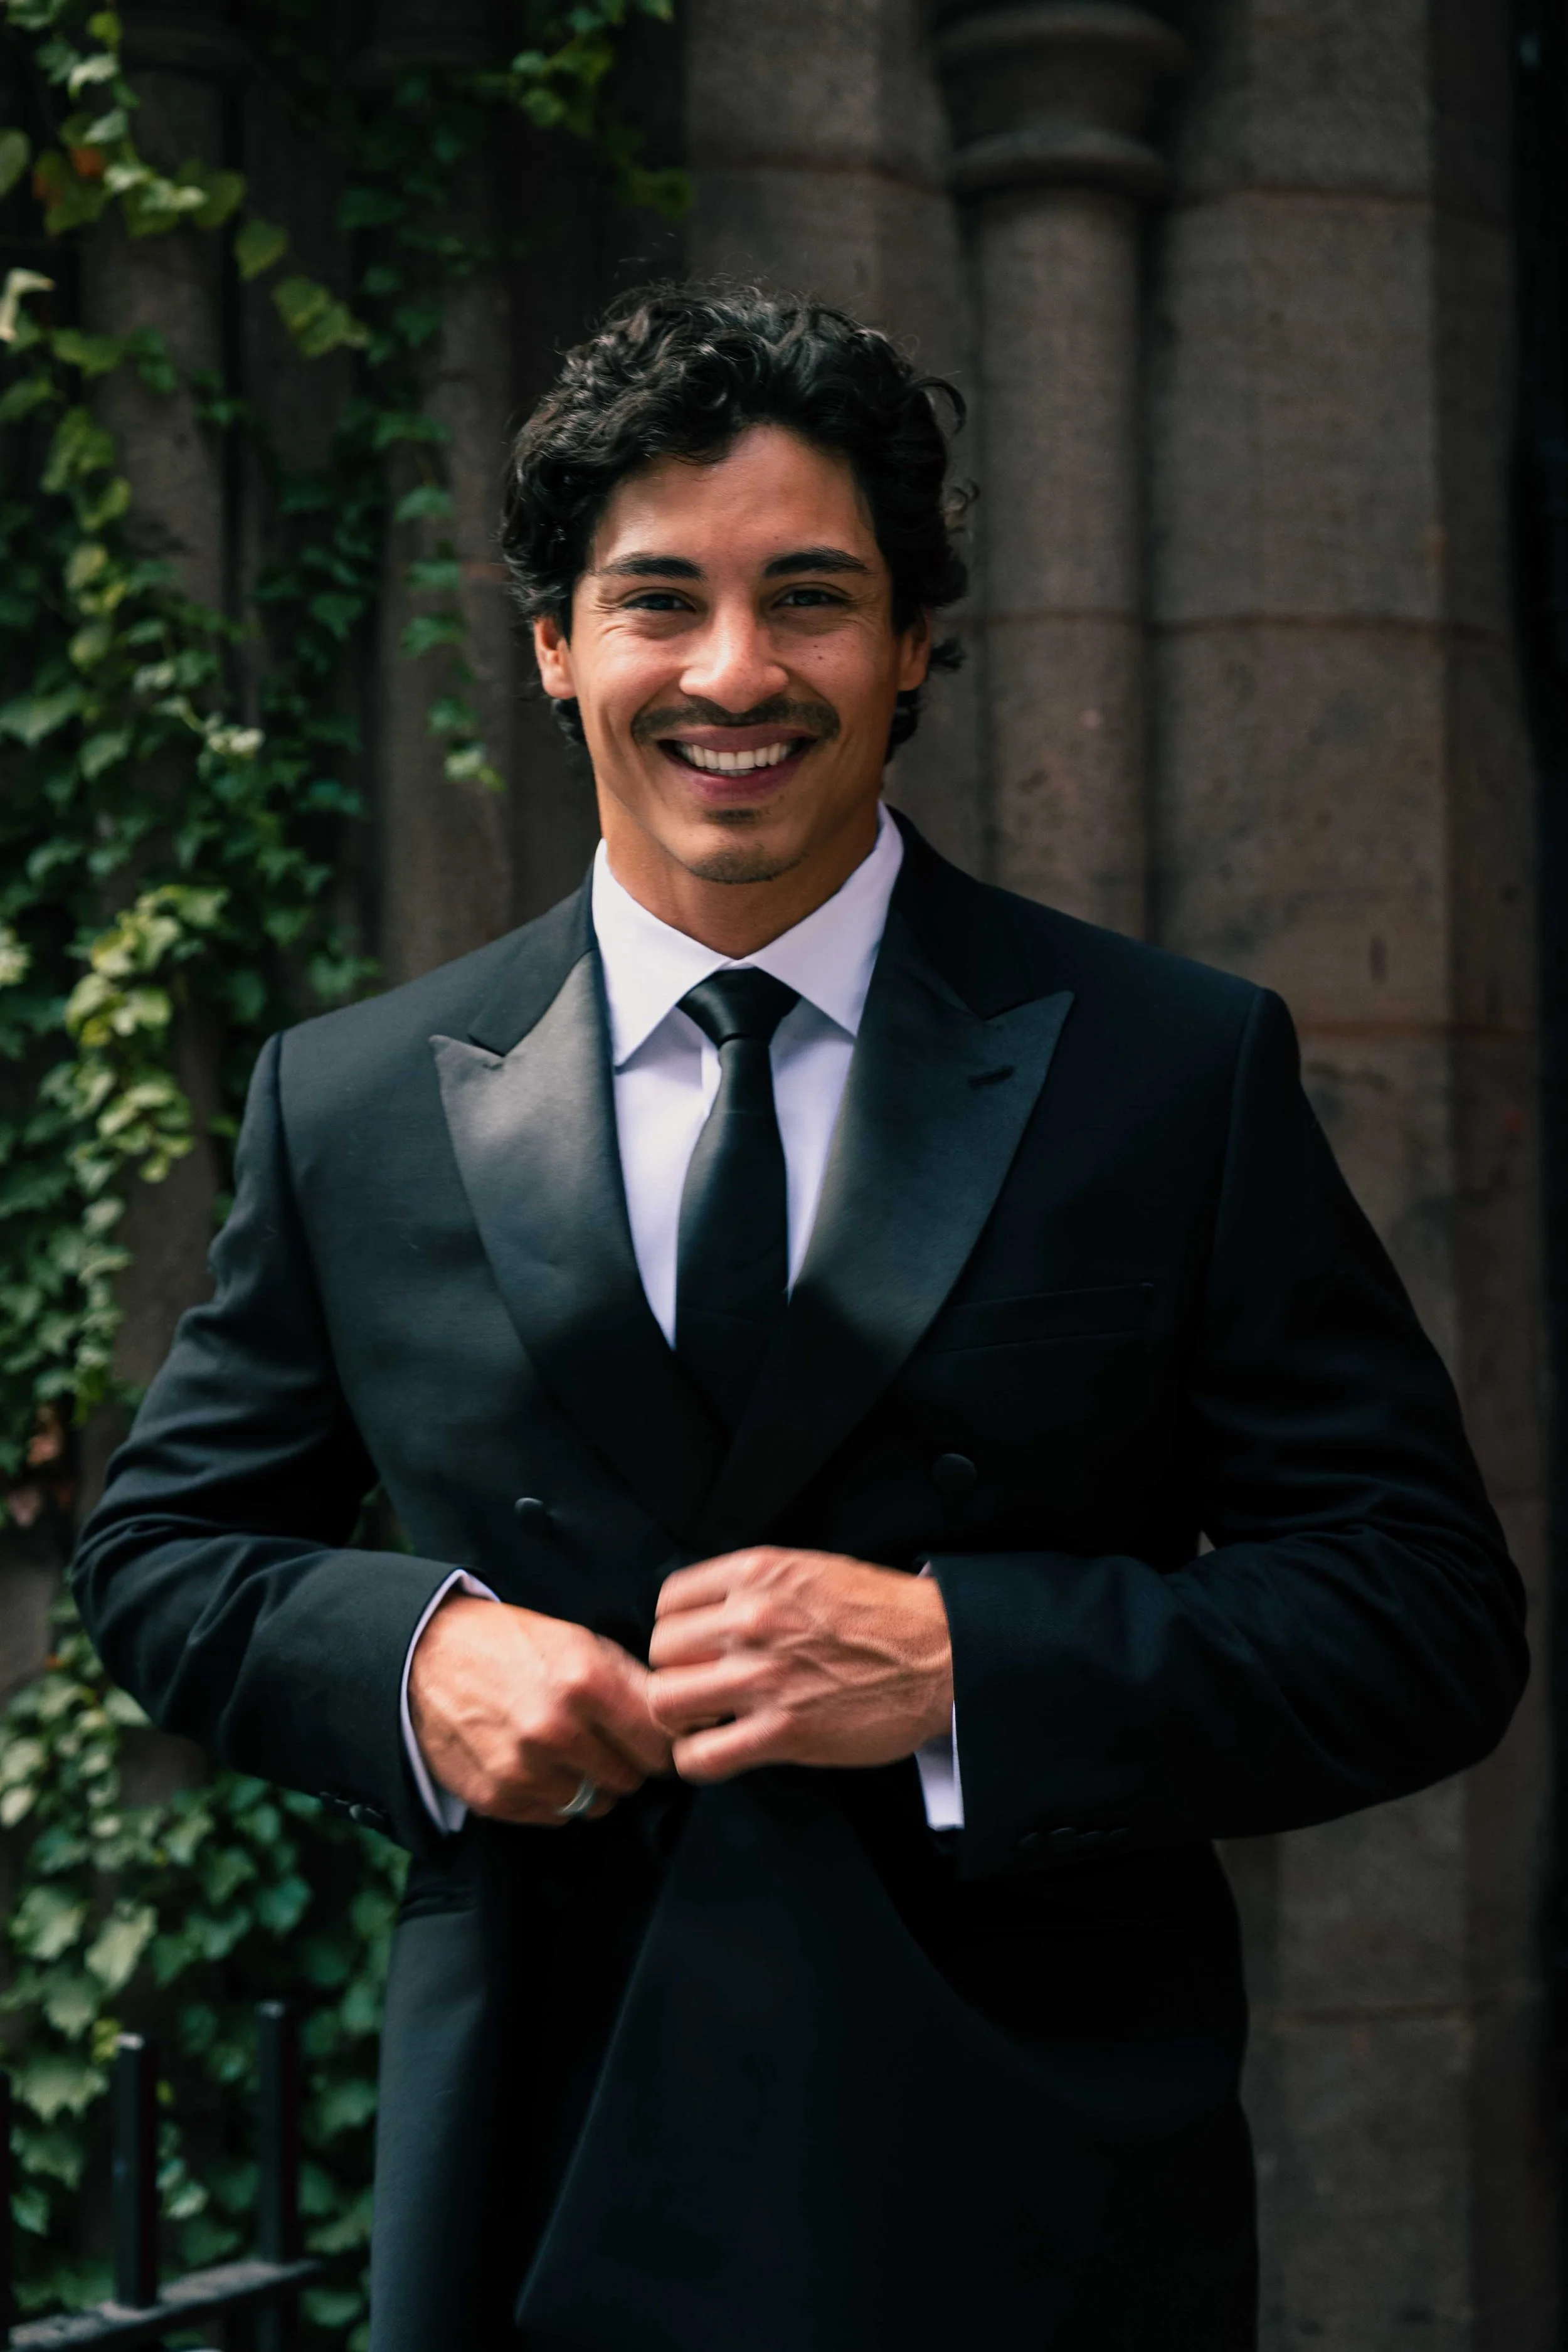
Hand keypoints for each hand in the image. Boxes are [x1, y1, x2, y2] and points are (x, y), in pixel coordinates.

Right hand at [408, 1595, 671, 1825]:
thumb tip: (687, 1717)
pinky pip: (555, 1817)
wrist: (428, 1656)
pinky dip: (554, 1796)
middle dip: (626, 1761)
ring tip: (568, 1750)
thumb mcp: (579, 1641)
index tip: (654, 1738)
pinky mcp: (497, 1798)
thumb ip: (633, 1682)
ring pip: (595, 1804)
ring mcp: (523, 1769)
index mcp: (585, 1681)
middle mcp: (556, 1730)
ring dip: (591, 1783)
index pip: (660, 1744)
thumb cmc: (511, 1644)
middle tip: (603, 1738)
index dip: (662, 1742)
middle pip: (631, 1778)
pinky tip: (538, 1763)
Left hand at [647, 1548, 952, 1782]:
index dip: (677, 1629)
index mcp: (758, 1574)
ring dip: (681, 1717)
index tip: (694, 1646)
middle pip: (660, 1652)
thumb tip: (706, 1611)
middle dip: (677, 1672)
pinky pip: (701, 1757)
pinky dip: (698, 1760)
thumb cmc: (883, 1614)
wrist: (942, 1655)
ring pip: (667, 1702)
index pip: (668, 1601)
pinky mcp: (784, 1732)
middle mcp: (753, 1620)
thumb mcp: (811, 1570)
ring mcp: (765, 1678)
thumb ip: (753, 1585)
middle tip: (702, 1686)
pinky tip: (718, 1751)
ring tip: (707, 1719)